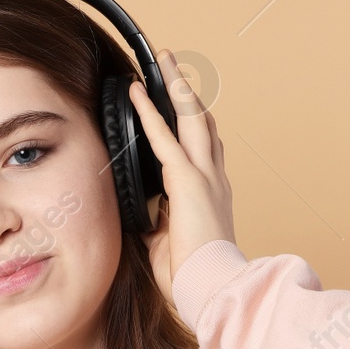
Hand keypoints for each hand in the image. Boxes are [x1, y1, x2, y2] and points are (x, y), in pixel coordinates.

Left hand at [128, 50, 236, 307]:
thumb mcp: (169, 242)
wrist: (211, 288)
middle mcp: (213, 177)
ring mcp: (204, 176)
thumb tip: (141, 215)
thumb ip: (157, 222)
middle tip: (176, 67)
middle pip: (203, 122)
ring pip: (192, 117)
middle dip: (189, 91)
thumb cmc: (193, 276)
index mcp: (212, 194)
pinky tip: (136, 91)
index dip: (194, 122)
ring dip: (177, 86)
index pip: (205, 147)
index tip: (184, 104)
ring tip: (164, 60)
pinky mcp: (187, 180)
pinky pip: (164, 136)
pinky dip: (149, 111)